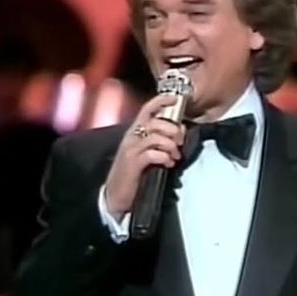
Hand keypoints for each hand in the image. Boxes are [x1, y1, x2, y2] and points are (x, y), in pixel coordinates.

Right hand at [104, 95, 184, 220]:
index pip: (147, 109)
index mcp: (135, 131)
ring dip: (170, 145)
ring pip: (155, 137)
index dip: (161, 100)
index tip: (176, 99)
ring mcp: (130, 150)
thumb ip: (160, 140)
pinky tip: (168, 164)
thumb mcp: (146, 152)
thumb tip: (181, 130)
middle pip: (155, 122)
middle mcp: (131, 137)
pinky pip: (152, 154)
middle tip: (180, 141)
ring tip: (175, 156)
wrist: (116, 196)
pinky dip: (164, 157)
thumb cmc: (134, 173)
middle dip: (172, 129)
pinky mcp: (132, 164)